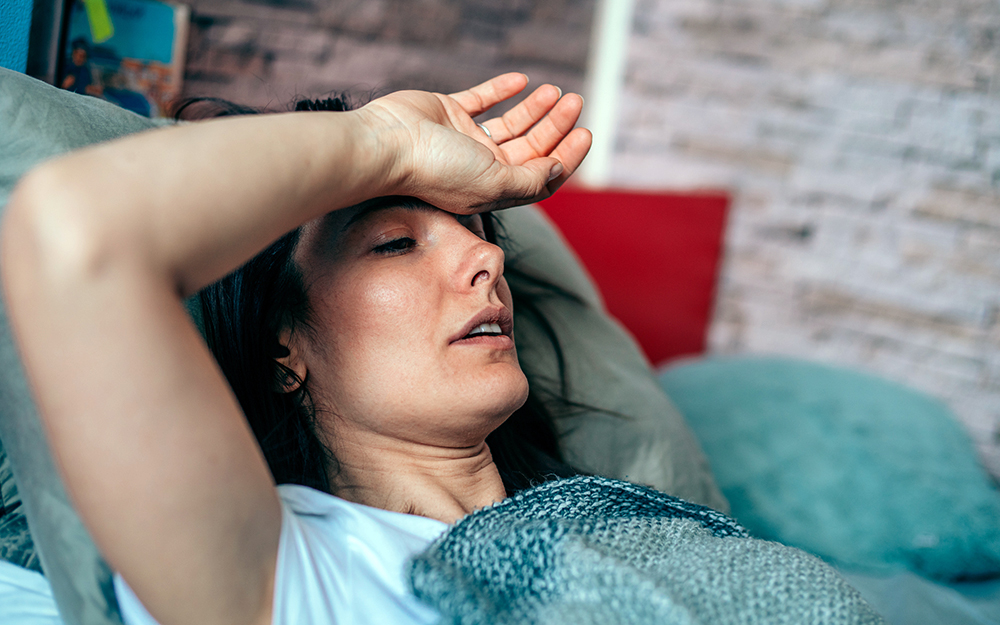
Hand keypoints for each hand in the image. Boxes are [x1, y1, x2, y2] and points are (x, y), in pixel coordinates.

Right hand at [359, 73, 590, 211]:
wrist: (387, 144)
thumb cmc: (435, 170)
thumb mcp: (493, 184)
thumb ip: (527, 181)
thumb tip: (555, 171)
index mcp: (493, 189)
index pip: (540, 176)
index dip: (567, 158)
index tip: (585, 134)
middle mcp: (481, 166)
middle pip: (530, 148)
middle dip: (556, 127)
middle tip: (575, 103)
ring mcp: (464, 139)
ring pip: (511, 123)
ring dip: (536, 109)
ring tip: (556, 91)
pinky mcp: (448, 112)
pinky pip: (483, 99)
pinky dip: (503, 90)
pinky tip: (523, 81)